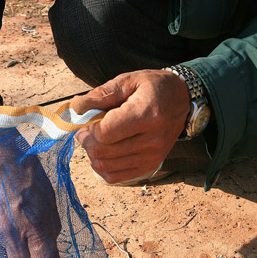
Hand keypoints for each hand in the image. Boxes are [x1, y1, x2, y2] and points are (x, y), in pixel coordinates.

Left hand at [70, 70, 189, 183]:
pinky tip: (104, 151)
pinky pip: (114, 176)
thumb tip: (74, 110)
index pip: (104, 133)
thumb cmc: (153, 88)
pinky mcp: (150, 166)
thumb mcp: (127, 81)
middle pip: (102, 151)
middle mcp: (152, 140)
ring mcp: (152, 156)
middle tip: (87, 128)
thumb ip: (100, 95)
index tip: (87, 118)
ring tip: (97, 137)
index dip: (88, 126)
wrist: (182, 100)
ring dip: (92, 153)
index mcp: (147, 114)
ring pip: (104, 166)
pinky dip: (102, 166)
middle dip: (86, 140)